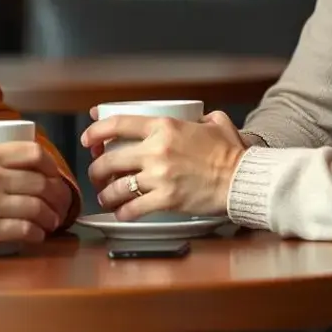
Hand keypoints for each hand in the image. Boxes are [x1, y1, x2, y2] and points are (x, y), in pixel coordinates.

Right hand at [0, 141, 72, 256]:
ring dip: (51, 217)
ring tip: (51, 221)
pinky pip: (24, 230)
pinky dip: (37, 234)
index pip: (33, 153)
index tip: (56, 176)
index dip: (52, 166)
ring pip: (37, 207)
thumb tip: (32, 166)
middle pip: (40, 183)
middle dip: (58, 196)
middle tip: (61, 204)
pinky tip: (36, 234)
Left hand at [82, 110, 247, 220]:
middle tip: (97, 175)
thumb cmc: (231, 153)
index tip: (88, 139)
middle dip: (96, 170)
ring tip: (106, 198)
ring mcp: (159, 176)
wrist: (243, 179)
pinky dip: (123, 212)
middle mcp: (156, 150)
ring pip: (116, 187)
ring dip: (106, 194)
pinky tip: (122, 213)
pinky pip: (133, 208)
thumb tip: (197, 119)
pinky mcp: (166, 200)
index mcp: (164, 126)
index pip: (117, 124)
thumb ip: (200, 118)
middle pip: (110, 160)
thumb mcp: (215, 122)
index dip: (95, 131)